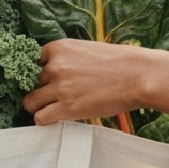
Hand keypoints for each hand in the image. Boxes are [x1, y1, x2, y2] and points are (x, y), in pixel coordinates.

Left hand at [22, 39, 160, 124]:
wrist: (139, 76)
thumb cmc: (119, 62)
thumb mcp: (87, 49)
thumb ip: (67, 57)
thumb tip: (55, 69)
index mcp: (58, 48)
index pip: (32, 62)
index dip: (40, 72)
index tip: (48, 80)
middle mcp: (54, 66)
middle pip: (30, 82)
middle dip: (40, 89)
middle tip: (54, 95)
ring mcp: (59, 88)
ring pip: (30, 102)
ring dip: (39, 106)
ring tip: (53, 108)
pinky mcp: (67, 108)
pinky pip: (40, 118)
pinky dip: (45, 119)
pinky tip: (57, 117)